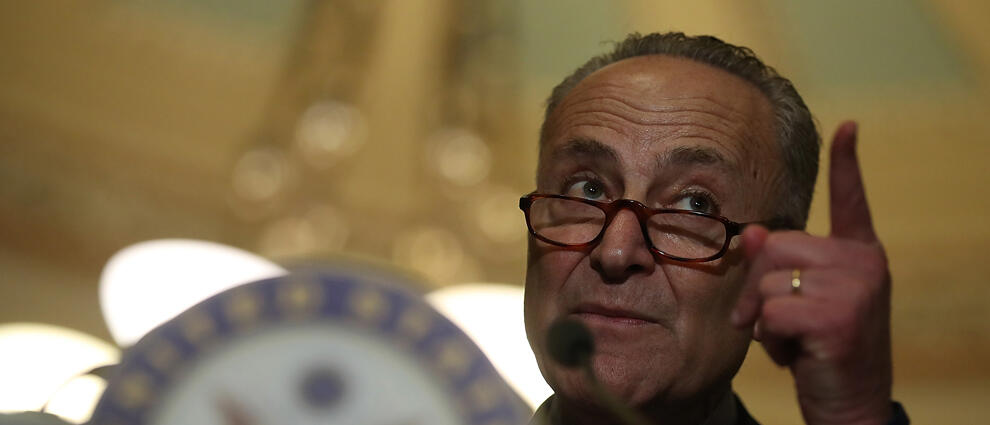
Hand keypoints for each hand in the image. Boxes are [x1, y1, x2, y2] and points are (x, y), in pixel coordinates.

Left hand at [731, 121, 892, 424]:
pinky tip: (797, 355)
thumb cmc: (820, 352)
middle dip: (756, 287)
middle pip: (775, 245)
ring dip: (763, 319)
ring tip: (794, 341)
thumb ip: (780, 266)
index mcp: (859, 254)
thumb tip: (753, 233)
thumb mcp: (798, 301)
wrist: (849, 404)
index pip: (852, 200)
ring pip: (767, 281)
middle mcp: (863, 263)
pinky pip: (770, 312)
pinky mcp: (837, 316)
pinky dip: (770, 338)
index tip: (848, 126)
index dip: (847, 162)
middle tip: (770, 323)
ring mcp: (855, 287)